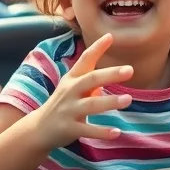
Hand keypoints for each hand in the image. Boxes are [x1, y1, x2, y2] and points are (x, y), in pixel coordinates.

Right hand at [29, 33, 133, 150]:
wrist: (39, 129)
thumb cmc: (62, 104)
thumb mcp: (73, 87)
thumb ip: (91, 78)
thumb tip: (113, 70)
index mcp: (72, 79)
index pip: (85, 60)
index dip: (97, 48)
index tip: (110, 36)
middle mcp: (70, 91)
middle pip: (90, 80)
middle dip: (110, 74)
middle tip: (130, 70)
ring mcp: (69, 110)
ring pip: (91, 105)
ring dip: (110, 102)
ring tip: (128, 99)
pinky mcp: (69, 128)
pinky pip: (87, 129)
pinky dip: (102, 131)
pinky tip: (116, 132)